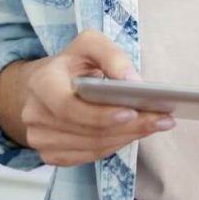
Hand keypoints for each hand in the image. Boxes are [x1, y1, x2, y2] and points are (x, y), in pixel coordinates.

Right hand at [19, 29, 174, 165]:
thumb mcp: (89, 43)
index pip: (69, 107)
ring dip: (128, 137)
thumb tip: (134, 82)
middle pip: (88, 131)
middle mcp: (35, 115)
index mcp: (42, 83)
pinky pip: (89, 156)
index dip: (100, 114)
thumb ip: (112, 56)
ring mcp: (40, 139)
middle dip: (129, 126)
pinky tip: (137, 133)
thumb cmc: (71, 62)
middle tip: (163, 119)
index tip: (132, 111)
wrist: (41, 84)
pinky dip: (116, 145)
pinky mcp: (51, 155)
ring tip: (157, 124)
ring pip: (92, 146)